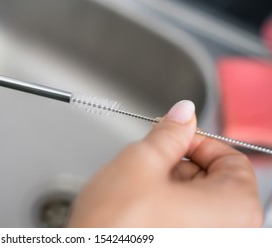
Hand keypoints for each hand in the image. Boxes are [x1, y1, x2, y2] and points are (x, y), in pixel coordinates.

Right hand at [68, 100, 262, 226]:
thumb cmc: (115, 229)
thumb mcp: (141, 163)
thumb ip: (168, 134)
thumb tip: (182, 114)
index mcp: (233, 210)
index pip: (232, 158)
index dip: (197, 141)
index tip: (174, 137)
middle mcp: (231, 233)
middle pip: (214, 180)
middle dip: (179, 164)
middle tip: (151, 162)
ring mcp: (209, 243)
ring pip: (198, 201)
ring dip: (170, 186)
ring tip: (140, 190)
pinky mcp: (188, 247)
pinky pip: (188, 221)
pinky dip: (168, 208)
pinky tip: (142, 208)